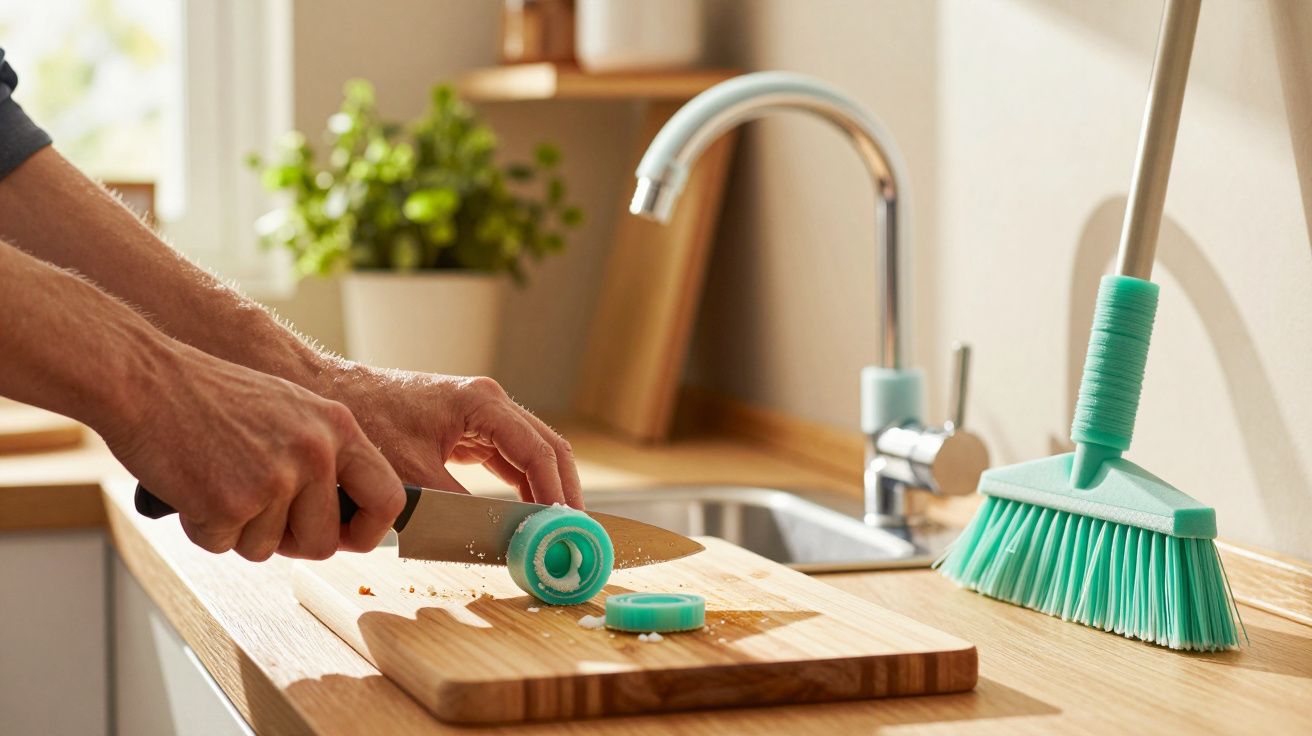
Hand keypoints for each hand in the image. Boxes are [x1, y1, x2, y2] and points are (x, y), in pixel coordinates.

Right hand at [103, 348, 404, 560]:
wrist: (145, 378)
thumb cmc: (210, 394)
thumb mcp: (291, 408)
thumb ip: (324, 454)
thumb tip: (349, 512)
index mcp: (338, 427)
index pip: (389, 498)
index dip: (369, 531)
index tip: (346, 536)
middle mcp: (315, 453)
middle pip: (325, 542)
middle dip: (291, 543)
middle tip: (257, 514)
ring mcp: (275, 480)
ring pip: (269, 550)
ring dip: (240, 531)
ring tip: (217, 480)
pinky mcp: (231, 504)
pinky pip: (224, 547)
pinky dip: (203, 529)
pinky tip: (192, 486)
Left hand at [324, 362, 583, 508]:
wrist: (329, 395)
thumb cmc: (365, 422)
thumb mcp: (411, 474)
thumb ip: (457, 508)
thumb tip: (494, 541)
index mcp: (483, 404)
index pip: (538, 453)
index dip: (556, 493)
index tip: (564, 528)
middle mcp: (490, 403)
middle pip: (547, 449)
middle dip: (562, 491)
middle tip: (573, 534)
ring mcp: (481, 414)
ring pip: (532, 454)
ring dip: (545, 490)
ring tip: (556, 530)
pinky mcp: (468, 428)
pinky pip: (508, 458)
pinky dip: (522, 486)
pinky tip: (527, 514)